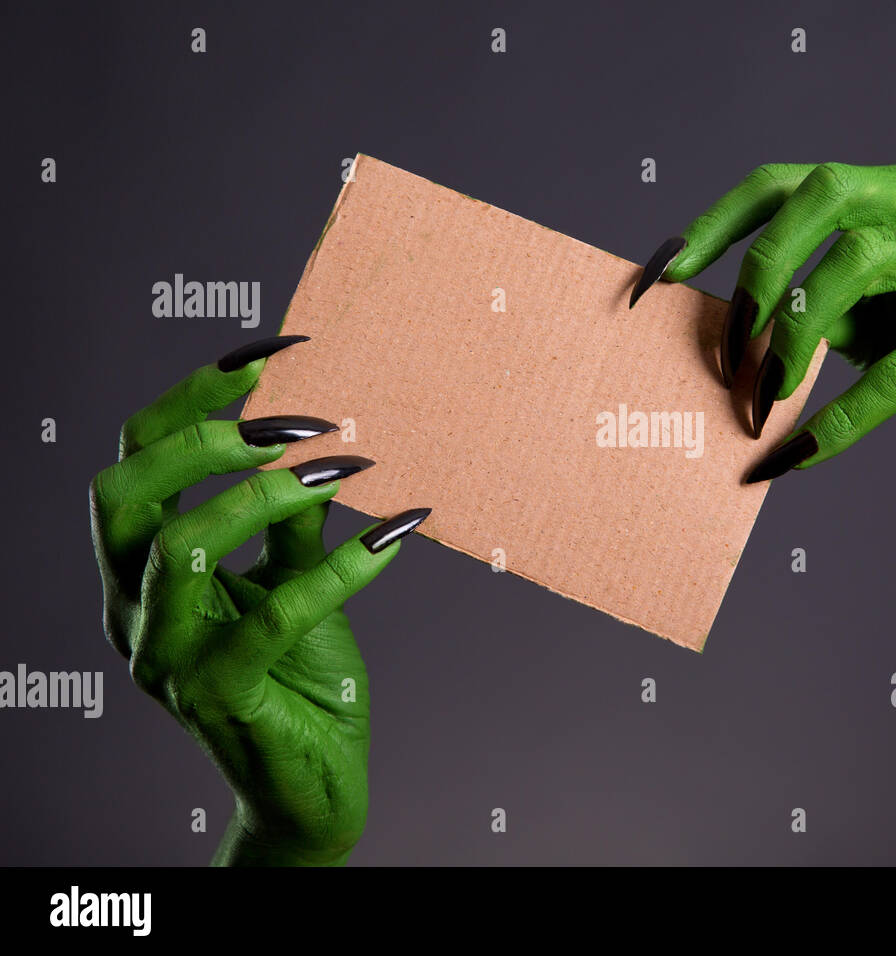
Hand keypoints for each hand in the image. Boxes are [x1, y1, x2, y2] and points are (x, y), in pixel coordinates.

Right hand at [89, 335, 430, 864]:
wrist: (310, 784)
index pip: (134, 462)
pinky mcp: (219, 696)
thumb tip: (321, 432)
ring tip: (340, 468)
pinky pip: (270, 616)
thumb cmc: (299, 676)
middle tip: (292, 421)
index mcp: (141, 571)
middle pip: (121, 494)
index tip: (268, 356)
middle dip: (202, 438)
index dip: (190, 399)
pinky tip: (392, 542)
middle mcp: (133, 610)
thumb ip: (293, 516)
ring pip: (177, 548)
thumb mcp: (294, 578)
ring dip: (262, 495)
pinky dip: (335, 569)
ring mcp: (165, 659)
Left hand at [631, 162, 895, 483]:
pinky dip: (840, 418)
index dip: (719, 222)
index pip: (792, 180)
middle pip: (823, 192)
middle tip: (729, 351)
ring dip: (791, 341)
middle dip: (760, 269)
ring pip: (856, 265)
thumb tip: (721, 323)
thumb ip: (811, 303)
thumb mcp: (869, 322)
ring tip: (762, 404)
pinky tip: (799, 456)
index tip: (665, 274)